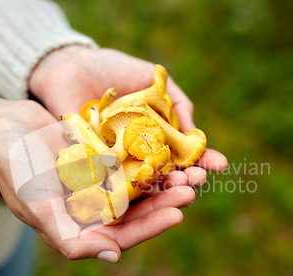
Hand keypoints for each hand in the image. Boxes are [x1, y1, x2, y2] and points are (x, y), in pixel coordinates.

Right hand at [0, 98, 199, 261]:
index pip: (123, 234)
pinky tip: (169, 147)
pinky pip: (131, 159)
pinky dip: (149, 155)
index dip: (151, 226)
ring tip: (190, 168)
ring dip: (164, 178)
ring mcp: (99, 181)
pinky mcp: (102, 158)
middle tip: (193, 186)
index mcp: (80, 225)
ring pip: (139, 185)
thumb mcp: (37, 207)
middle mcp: (93, 207)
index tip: (177, 214)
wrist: (3, 129)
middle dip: (166, 200)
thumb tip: (113, 258)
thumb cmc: (14, 170)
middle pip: (138, 209)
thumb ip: (69, 239)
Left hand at [29, 46, 227, 186]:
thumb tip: (197, 134)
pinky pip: (109, 183)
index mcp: (156, 137)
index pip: (184, 155)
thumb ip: (176, 103)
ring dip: (163, 190)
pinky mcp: (90, 168)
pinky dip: (126, 190)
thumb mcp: (154, 79)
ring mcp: (115, 164)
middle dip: (185, 180)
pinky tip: (143, 192)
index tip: (220, 165)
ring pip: (142, 184)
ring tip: (181, 190)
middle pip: (166, 174)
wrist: (72, 65)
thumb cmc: (114, 70)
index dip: (202, 161)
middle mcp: (138, 155)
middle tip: (198, 181)